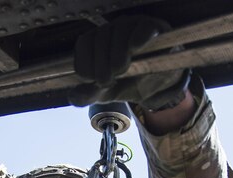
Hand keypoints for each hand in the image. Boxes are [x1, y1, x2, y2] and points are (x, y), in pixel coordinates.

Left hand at [69, 15, 189, 109]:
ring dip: (118, 55)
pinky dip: (138, 38)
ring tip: (122, 71)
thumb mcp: (107, 93)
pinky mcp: (152, 27)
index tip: (93, 80)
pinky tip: (137, 49)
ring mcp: (132, 26)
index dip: (85, 63)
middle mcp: (112, 30)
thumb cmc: (130, 82)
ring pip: (119, 32)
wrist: (159, 84)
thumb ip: (89, 95)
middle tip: (108, 81)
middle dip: (101, 64)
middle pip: (100, 38)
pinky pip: (142, 27)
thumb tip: (73, 96)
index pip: (84, 44)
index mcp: (97, 42)